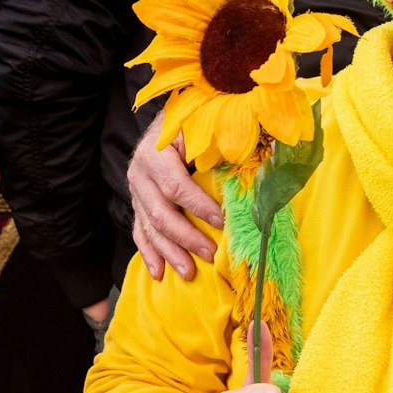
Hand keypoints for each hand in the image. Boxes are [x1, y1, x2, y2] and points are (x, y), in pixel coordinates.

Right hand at [129, 113, 222, 280]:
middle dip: (187, 237)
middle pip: (161, 213)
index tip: (223, 221)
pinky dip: (149, 253)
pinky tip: (159, 272)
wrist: (166, 119)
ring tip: (189, 272)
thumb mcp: (203, 126)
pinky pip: (139, 232)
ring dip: (170, 253)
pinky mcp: (136, 203)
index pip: (177, 186)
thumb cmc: (192, 123)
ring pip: (149, 228)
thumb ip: (221, 145)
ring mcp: (135, 190)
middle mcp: (139, 173)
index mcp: (155, 152)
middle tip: (210, 253)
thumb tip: (256, 164)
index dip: (199, 206)